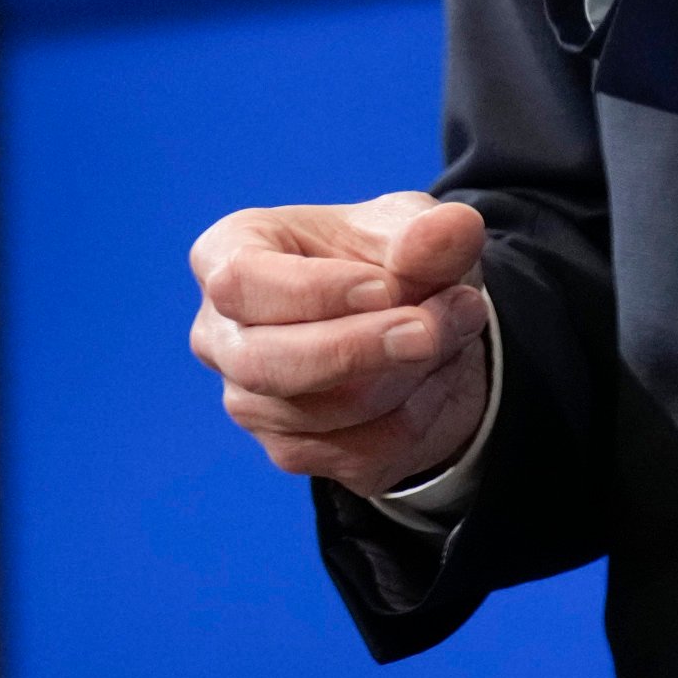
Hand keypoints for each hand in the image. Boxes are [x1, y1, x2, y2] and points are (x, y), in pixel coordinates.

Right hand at [188, 193, 494, 499]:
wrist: (416, 321)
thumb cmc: (388, 257)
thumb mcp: (414, 226)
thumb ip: (431, 232)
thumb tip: (454, 229)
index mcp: (228, 254)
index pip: (241, 282)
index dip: (316, 291)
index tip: (387, 288)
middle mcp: (222, 335)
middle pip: (264, 363)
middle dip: (358, 350)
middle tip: (430, 330)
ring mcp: (251, 403)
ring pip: (324, 411)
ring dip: (409, 373)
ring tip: (456, 323)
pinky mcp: (292, 451)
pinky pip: (360, 451)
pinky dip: (418, 413)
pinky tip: (435, 373)